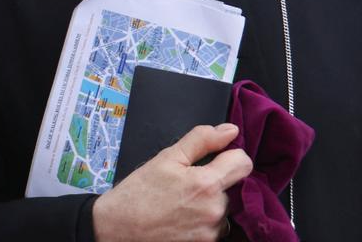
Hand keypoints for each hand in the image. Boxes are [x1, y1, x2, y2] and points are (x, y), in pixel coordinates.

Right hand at [92, 123, 251, 241]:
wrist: (119, 228)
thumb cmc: (139, 192)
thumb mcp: (167, 158)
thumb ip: (201, 140)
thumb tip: (230, 130)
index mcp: (207, 184)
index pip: (243, 163)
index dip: (230, 154)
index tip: (215, 157)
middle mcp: (215, 211)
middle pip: (232, 186)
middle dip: (215, 180)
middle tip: (186, 183)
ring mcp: (212, 232)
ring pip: (223, 207)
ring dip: (210, 203)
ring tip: (181, 203)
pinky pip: (215, 226)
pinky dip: (203, 220)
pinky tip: (182, 217)